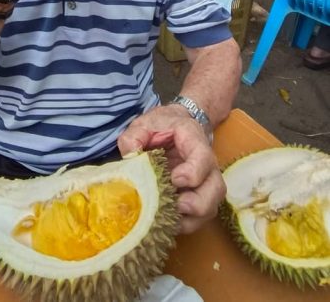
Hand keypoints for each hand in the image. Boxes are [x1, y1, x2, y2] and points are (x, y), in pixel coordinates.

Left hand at [117, 105, 225, 233]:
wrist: (174, 126)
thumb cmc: (160, 125)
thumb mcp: (144, 124)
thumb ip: (134, 136)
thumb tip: (130, 157)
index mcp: (193, 140)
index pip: (203, 157)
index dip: (193, 172)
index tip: (175, 179)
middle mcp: (207, 164)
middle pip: (216, 188)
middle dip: (199, 203)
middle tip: (178, 205)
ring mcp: (205, 183)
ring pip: (211, 206)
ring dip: (193, 218)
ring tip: (170, 219)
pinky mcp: (198, 197)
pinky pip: (200, 216)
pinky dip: (187, 224)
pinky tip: (167, 223)